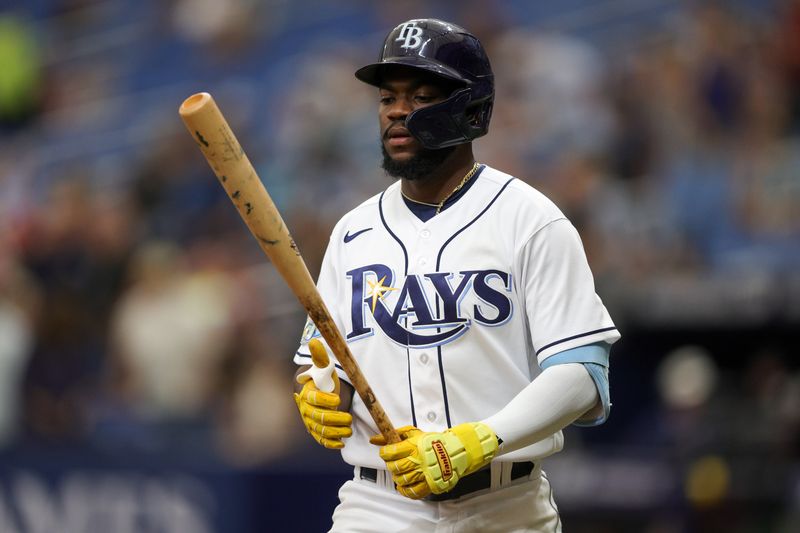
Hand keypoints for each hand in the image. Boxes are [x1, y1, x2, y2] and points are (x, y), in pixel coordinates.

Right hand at [294, 339, 352, 448]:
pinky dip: (331, 443)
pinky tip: (342, 442)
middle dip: (334, 419)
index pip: (313, 399)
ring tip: (349, 429)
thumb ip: (320, 357)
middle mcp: (306, 410)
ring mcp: (310, 423)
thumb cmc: (325, 380)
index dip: (325, 400)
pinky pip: (321, 440)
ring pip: (321, 431)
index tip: (337, 399)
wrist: (322, 394)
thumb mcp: (325, 368)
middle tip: (349, 419)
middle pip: (318, 418)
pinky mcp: (316, 432)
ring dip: (336, 432)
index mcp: (307, 394)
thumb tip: (315, 341)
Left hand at [370, 422, 498, 498]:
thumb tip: (374, 439)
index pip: (391, 452)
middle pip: (394, 467)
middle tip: (395, 462)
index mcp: (414, 446)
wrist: (455, 451)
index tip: (386, 452)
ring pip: (401, 479)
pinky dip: (405, 490)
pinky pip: (412, 492)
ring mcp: (424, 473)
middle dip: (391, 465)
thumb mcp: (413, 433)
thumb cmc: (433, 441)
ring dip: (398, 477)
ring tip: (402, 471)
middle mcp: (418, 460)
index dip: (385, 452)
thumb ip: (394, 435)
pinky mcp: (429, 484)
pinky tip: (404, 484)